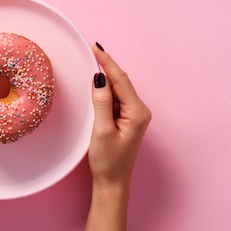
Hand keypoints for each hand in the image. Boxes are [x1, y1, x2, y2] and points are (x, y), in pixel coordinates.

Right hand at [88, 44, 151, 186]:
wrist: (113, 182)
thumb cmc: (108, 161)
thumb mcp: (102, 130)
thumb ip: (101, 102)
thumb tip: (99, 78)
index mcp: (137, 112)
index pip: (121, 79)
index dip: (107, 62)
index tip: (95, 47)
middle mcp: (139, 111)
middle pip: (121, 82)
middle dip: (106, 66)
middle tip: (91, 50)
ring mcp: (134, 115)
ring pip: (118, 89)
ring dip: (105, 79)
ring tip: (91, 63)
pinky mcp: (127, 120)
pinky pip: (115, 99)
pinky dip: (105, 91)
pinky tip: (96, 86)